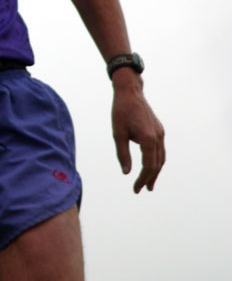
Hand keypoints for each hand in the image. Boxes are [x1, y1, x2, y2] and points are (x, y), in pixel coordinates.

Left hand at [111, 70, 165, 192]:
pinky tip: (151, 165)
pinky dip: (157, 160)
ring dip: (155, 171)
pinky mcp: (159, 129)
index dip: (142, 179)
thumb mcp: (118, 133)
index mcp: (148, 138)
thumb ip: (122, 154)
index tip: (136, 189)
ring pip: (161, 158)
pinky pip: (160, 150)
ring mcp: (160, 133)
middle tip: (142, 189)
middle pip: (157, 164)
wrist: (130, 91)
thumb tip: (126, 172)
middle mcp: (157, 137)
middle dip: (149, 178)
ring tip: (149, 183)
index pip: (148, 166)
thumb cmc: (121, 111)